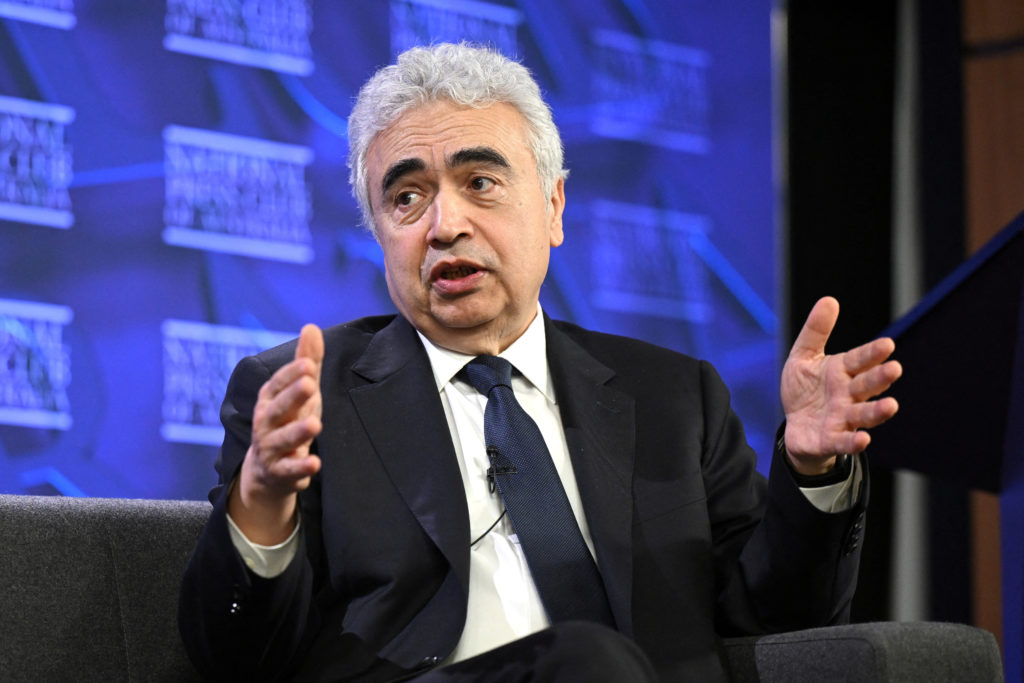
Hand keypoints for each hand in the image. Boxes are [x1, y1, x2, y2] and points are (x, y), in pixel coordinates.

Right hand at [230, 324, 323, 543]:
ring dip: (297, 432)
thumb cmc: (288, 420)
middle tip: (311, 384)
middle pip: (278, 409)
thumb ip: (307, 361)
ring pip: (282, 439)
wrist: (267, 470)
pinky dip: (300, 468)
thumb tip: (311, 327)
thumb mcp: (300, 391)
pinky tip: (315, 464)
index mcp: (269, 399)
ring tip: (315, 424)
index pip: (278, 384)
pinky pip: (289, 470)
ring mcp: (270, 448)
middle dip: (293, 396)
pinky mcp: (280, 472)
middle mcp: (266, 422)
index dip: (292, 374)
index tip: (308, 364)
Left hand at [781, 297, 901, 474]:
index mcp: (842, 372)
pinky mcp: (832, 440)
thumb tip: (830, 300)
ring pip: (864, 414)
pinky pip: (844, 442)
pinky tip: (864, 440)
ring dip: (877, 411)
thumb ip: (816, 332)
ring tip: (891, 406)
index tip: (887, 345)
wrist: (795, 426)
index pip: (860, 360)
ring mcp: (844, 419)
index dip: (872, 354)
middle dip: (880, 378)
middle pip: (867, 385)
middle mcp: (848, 395)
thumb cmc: (805, 389)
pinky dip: (854, 442)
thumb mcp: (803, 357)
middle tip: (894, 369)